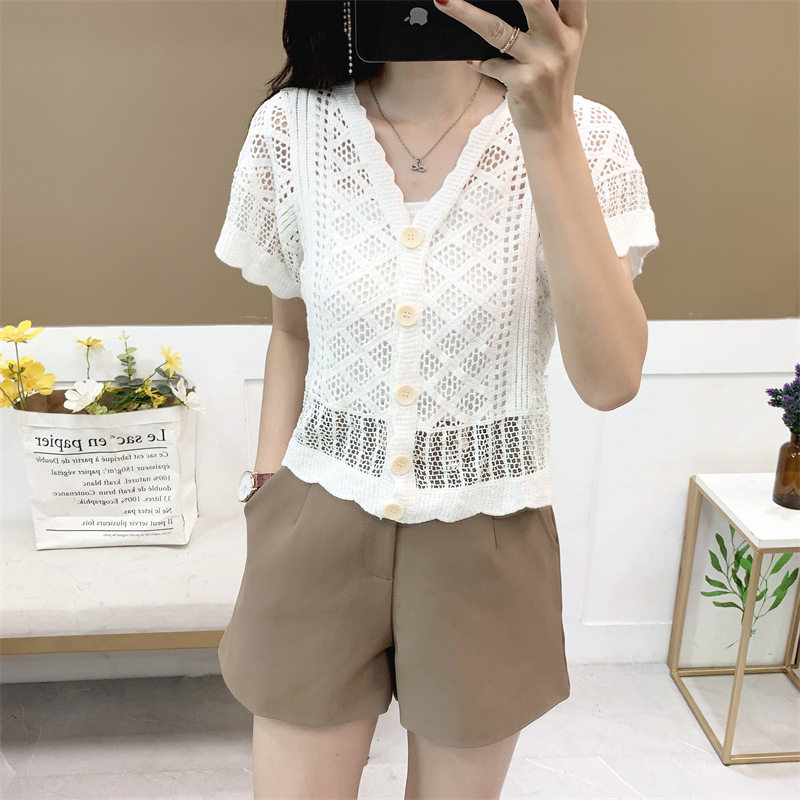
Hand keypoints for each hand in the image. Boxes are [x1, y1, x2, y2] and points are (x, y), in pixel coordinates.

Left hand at [433, 0, 587, 132]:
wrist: (551, 128)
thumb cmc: (550, 84)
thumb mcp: (561, 47)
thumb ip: (548, 19)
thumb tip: (515, 1)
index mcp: (574, 26)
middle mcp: (562, 42)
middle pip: (534, 0)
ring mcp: (542, 63)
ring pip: (498, 30)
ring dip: (467, 14)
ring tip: (445, 1)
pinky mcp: (523, 83)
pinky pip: (490, 64)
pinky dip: (480, 62)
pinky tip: (473, 61)